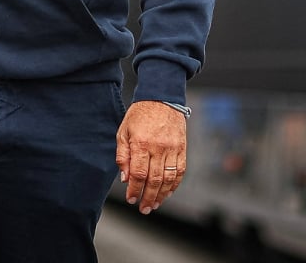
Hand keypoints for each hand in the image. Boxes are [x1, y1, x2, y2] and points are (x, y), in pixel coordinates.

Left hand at [115, 100, 186, 214]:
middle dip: (148, 197)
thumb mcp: (123, 131)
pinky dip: (174, 185)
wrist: (162, 98)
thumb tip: (125, 177)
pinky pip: (180, 172)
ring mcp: (172, 149)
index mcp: (141, 143)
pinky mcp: (182, 149)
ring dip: (162, 195)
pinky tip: (168, 193)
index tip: (131, 199)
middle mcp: (158, 148)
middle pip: (154, 180)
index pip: (138, 173)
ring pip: (169, 179)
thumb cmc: (140, 115)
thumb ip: (123, 155)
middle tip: (143, 208)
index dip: (134, 189)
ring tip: (154, 204)